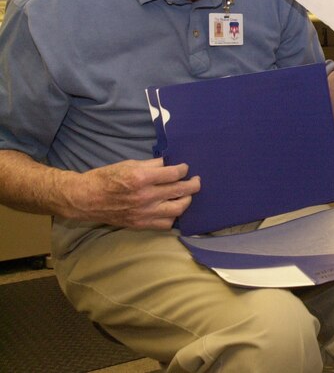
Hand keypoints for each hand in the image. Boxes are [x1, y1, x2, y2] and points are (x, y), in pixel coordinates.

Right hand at [74, 158, 198, 229]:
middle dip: (193, 184)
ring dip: (187, 201)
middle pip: (180, 191)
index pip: (173, 174)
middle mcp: (144, 197)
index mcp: (140, 178)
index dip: (183, 169)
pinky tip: (173, 208)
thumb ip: (152, 164)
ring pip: (177, 209)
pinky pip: (165, 224)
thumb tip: (170, 163)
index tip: (185, 168)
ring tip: (187, 195)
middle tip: (196, 181)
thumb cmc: (105, 178)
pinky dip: (173, 216)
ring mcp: (143, 213)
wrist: (84, 199)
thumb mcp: (128, 164)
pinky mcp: (140, 224)